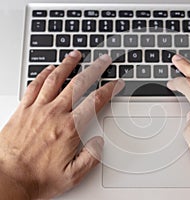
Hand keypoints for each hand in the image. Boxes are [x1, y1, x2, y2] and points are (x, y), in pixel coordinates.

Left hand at [0, 50, 123, 198]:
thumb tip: (99, 142)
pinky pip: (35, 85)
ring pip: (56, 79)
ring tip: (76, 55)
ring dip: (68, 64)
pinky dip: (44, 74)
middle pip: (79, 84)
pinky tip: (50, 69)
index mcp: (69, 128)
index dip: (110, 89)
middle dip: (95, 69)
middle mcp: (54, 114)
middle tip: (103, 59)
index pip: (95, 101)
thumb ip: (91, 158)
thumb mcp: (72, 176)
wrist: (8, 179)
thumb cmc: (37, 178)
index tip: (117, 83)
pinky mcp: (23, 110)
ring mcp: (37, 109)